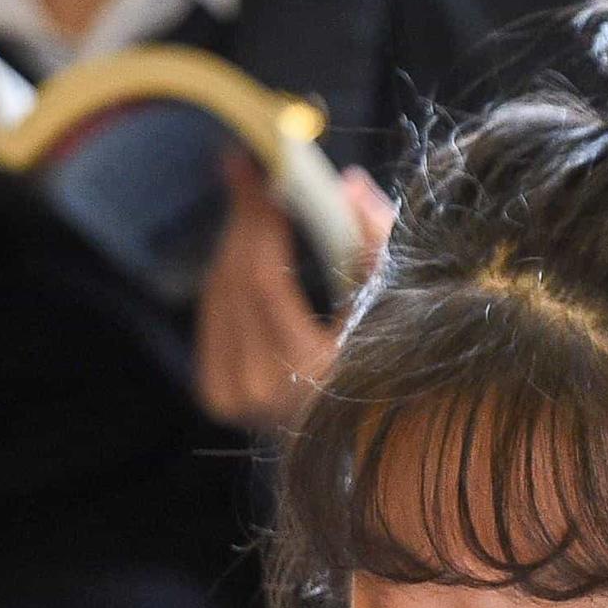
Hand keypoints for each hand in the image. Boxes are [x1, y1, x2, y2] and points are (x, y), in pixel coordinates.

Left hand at [192, 160, 389, 435]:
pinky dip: (226, 277)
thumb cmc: (387, 369)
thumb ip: (378, 246)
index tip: (260, 172)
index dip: (258, 222)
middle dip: (244, 221)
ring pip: (219, 295)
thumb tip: (351, 184)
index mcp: (314, 377)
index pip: (264, 282)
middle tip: (248, 173)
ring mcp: (235, 399)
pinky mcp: (217, 396)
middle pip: (236, 283)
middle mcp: (265, 394)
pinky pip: (213, 316)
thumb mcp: (394, 308)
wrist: (357, 435)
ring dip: (234, 244)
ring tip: (254, 206)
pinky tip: (245, 250)